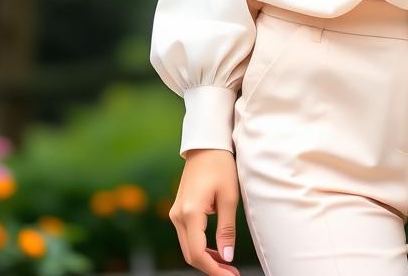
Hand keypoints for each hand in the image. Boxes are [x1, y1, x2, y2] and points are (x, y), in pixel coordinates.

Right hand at [169, 148, 242, 275]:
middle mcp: (178, 215)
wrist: (206, 145)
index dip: (213, 269)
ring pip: (188, 247)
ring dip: (205, 259)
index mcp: (190, 213)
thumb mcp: (229, 197)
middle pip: (190, 254)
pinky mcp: (179, 210)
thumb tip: (226, 258)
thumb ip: (227, 229)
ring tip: (227, 266)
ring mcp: (176, 213)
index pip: (198, 253)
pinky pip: (187, 236)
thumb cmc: (220, 166)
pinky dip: (200, 247)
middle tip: (231, 274)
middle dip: (210, 268)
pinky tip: (216, 252)